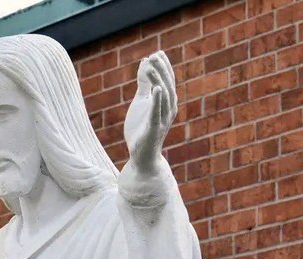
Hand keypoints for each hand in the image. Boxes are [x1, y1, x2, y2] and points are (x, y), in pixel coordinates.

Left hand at [124, 51, 176, 175]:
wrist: (141, 156)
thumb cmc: (142, 128)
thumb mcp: (140, 102)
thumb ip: (144, 84)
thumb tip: (145, 62)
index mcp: (166, 102)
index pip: (167, 81)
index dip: (163, 66)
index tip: (157, 52)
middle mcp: (168, 109)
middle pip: (167, 85)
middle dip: (161, 70)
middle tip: (154, 56)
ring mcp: (162, 119)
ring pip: (164, 97)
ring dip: (158, 80)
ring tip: (150, 67)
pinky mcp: (154, 129)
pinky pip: (157, 113)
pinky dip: (158, 100)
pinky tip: (156, 88)